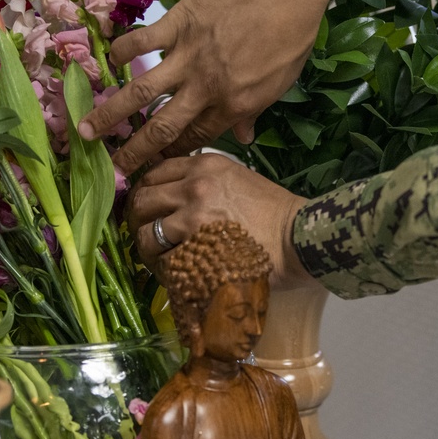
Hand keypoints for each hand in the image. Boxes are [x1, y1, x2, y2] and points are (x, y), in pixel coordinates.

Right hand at [79, 0, 330, 175]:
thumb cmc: (291, 36)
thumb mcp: (279, 85)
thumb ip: (253, 112)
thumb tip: (244, 138)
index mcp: (231, 106)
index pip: (193, 140)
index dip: (170, 156)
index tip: (152, 167)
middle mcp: (204, 88)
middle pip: (161, 128)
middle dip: (133, 151)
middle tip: (111, 167)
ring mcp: (187, 56)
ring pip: (140, 91)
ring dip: (110, 112)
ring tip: (86, 128)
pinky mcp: (177, 23)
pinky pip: (141, 41)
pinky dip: (122, 51)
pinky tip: (110, 61)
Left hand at [126, 153, 321, 291]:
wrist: (300, 238)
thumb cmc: (276, 213)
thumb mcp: (239, 179)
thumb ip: (205, 182)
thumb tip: (174, 198)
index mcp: (205, 163)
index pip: (155, 171)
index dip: (146, 192)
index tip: (147, 208)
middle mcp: (194, 184)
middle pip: (142, 199)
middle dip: (137, 220)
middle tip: (144, 236)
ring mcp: (192, 216)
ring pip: (145, 232)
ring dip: (146, 249)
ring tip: (157, 260)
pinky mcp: (195, 247)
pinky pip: (162, 259)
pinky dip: (162, 270)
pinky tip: (174, 274)